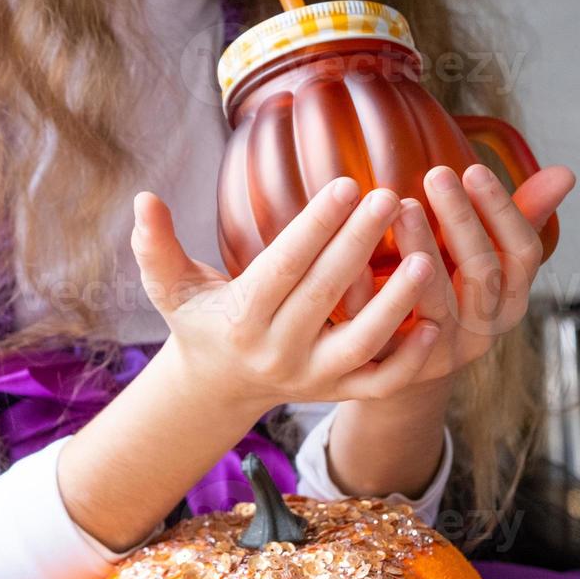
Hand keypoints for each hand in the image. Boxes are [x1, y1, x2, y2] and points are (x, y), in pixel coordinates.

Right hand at [130, 177, 445, 414]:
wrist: (220, 385)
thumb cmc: (200, 318)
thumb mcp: (170, 285)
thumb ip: (155, 245)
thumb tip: (143, 199)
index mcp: (242, 318)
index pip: (284, 266)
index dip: (316, 226)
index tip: (347, 184)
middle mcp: (279, 351)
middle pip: (325, 295)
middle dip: (359, 245)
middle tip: (392, 197)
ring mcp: (313, 377)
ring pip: (361, 344)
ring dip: (394, 303)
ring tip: (425, 258)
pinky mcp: (339, 394)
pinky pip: (381, 384)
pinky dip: (409, 360)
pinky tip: (435, 322)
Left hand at [340, 162, 574, 383]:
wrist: (402, 370)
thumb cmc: (449, 296)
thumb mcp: (486, 261)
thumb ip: (519, 218)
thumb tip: (565, 172)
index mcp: (511, 301)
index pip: (522, 253)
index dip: (502, 211)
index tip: (474, 170)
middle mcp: (483, 331)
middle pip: (481, 273)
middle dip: (461, 220)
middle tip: (436, 174)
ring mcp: (440, 354)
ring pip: (435, 303)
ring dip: (421, 249)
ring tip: (401, 206)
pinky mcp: (397, 370)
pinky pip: (382, 328)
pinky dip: (368, 289)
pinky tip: (355, 252)